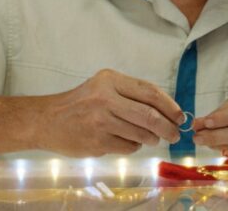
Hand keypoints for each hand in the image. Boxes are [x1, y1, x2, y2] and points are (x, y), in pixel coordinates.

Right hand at [38, 69, 182, 155]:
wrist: (48, 120)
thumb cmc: (81, 103)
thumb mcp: (104, 87)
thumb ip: (132, 94)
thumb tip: (168, 109)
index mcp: (110, 80)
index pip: (150, 92)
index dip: (170, 106)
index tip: (179, 116)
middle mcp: (105, 98)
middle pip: (149, 115)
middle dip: (168, 127)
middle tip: (174, 134)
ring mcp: (100, 121)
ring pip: (141, 133)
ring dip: (152, 138)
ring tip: (151, 138)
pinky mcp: (97, 142)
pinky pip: (128, 147)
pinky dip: (134, 146)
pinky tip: (128, 141)